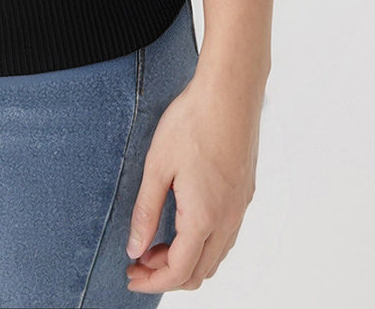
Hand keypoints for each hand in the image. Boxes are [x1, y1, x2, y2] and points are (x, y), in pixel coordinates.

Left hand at [124, 64, 262, 292]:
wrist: (230, 92)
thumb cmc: (192, 122)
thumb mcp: (157, 166)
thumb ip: (146, 212)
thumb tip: (135, 249)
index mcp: (203, 217)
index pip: (178, 271)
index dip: (151, 281)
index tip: (130, 276)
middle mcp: (227, 220)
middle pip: (199, 273)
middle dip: (166, 274)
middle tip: (138, 261)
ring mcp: (239, 208)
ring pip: (215, 257)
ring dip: (185, 260)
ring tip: (155, 242)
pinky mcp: (244, 194)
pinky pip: (225, 236)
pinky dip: (202, 244)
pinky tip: (182, 223)